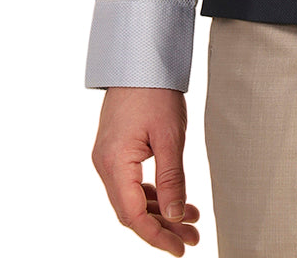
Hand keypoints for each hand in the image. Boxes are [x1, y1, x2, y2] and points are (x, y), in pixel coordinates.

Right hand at [91, 88, 199, 253]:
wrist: (139, 58)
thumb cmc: (154, 91)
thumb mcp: (170, 137)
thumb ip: (172, 179)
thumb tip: (176, 215)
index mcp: (114, 163)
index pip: (133, 215)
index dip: (157, 236)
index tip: (180, 249)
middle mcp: (104, 165)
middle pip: (131, 211)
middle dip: (162, 227)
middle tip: (192, 238)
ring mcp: (107, 158)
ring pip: (131, 198)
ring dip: (159, 211)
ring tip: (191, 219)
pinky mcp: (115, 150)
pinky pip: (131, 183)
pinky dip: (152, 193)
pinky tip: (174, 198)